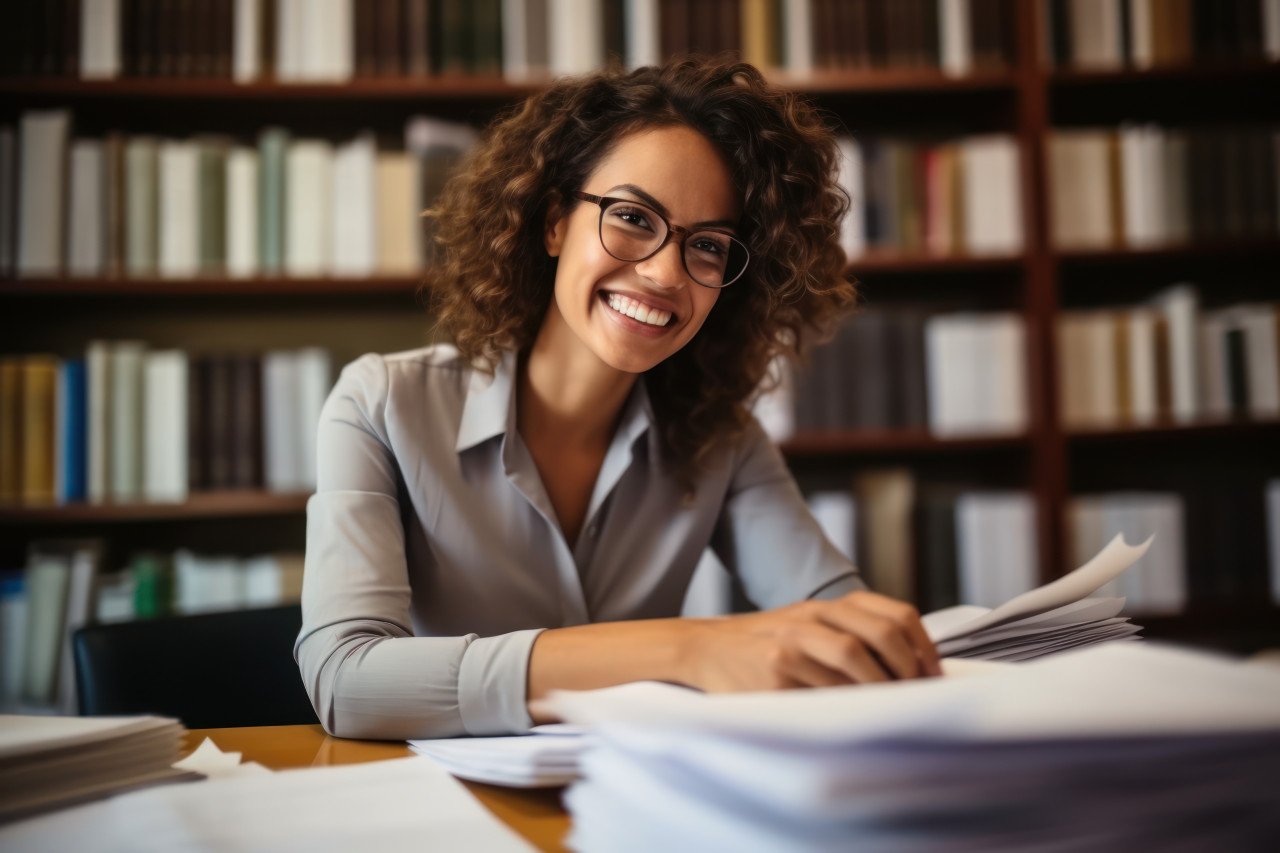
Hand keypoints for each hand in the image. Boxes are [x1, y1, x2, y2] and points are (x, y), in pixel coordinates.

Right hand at [681, 591, 942, 692]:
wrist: (706, 650)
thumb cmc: (767, 645)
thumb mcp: (808, 626)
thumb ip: (851, 636)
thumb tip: (913, 672)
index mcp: (827, 606)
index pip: (895, 615)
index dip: (923, 647)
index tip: (934, 676)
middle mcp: (811, 617)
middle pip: (879, 633)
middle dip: (907, 669)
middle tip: (915, 697)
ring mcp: (791, 643)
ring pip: (854, 660)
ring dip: (880, 689)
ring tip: (887, 711)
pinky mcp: (773, 673)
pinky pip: (822, 691)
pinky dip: (843, 707)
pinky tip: (849, 719)